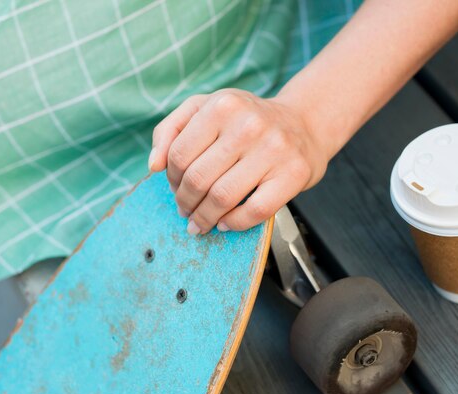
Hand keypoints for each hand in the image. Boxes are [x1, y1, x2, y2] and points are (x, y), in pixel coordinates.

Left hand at [148, 88, 328, 233]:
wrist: (304, 124)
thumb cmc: (246, 120)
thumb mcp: (206, 109)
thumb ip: (171, 130)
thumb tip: (154, 166)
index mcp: (222, 105)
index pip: (179, 155)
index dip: (171, 180)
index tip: (175, 189)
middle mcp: (249, 124)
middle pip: (198, 179)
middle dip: (185, 202)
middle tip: (185, 211)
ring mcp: (274, 150)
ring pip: (223, 198)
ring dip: (204, 218)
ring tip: (200, 223)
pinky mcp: (293, 174)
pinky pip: (254, 211)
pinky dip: (234, 224)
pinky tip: (226, 223)